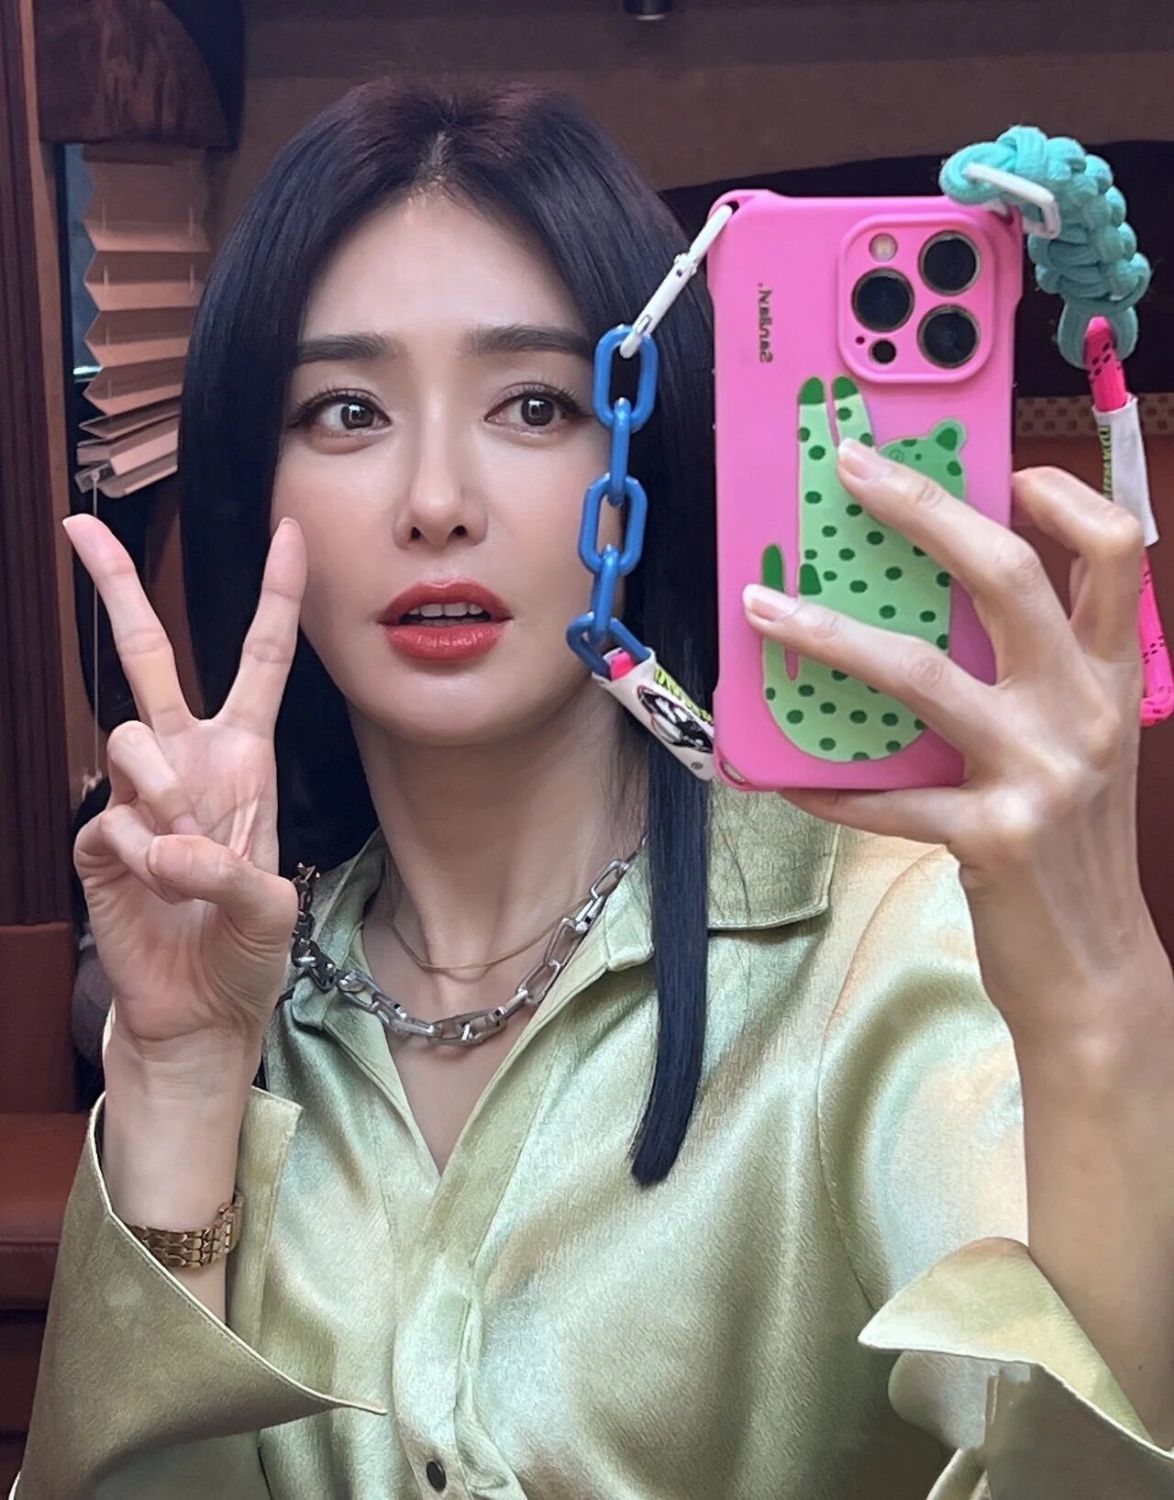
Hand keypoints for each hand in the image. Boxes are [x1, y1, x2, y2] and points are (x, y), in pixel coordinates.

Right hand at [65, 513, 306, 1072]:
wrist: (199, 1009)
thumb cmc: (246, 951)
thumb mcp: (273, 911)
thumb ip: (233, 873)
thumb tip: (166, 842)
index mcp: (244, 759)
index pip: (262, 662)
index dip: (277, 599)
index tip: (291, 533)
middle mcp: (187, 761)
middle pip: (149, 656)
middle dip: (116, 589)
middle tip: (81, 527)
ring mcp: (137, 795)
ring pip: (127, 737)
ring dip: (160, 793)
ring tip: (185, 856)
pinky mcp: (98, 837)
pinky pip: (107, 817)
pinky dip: (136, 853)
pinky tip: (155, 886)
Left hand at [744, 441, 1162, 1040]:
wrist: (1094, 968)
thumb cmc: (1069, 844)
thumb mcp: (1073, 746)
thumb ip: (1031, 680)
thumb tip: (925, 611)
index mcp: (1111, 678)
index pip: (1117, 555)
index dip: (1068, 497)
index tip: (1004, 470)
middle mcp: (1086, 711)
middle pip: (1010, 577)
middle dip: (925, 510)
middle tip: (852, 469)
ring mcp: (1041, 774)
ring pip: (922, 675)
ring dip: (830, 634)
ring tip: (762, 606)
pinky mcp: (992, 839)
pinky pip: (886, 798)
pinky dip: (827, 783)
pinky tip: (777, 774)